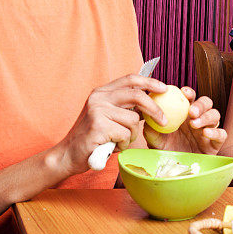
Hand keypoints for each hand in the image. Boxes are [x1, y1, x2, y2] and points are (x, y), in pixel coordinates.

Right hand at [53, 73, 168, 175]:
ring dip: (131, 135)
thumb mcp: (108, 115)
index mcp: (102, 92)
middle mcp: (99, 97)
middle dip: (154, 109)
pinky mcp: (98, 125)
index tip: (164, 88)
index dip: (149, 82)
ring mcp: (97, 110)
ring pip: (133, 120)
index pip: (130, 79)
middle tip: (164, 120)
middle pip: (137, 95)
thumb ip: (125, 107)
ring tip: (118, 140)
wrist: (68, 154)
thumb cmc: (93, 137)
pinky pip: (125, 134)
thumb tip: (152, 102)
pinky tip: (111, 146)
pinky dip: (122, 144)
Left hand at [144, 87, 226, 153]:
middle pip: (206, 103)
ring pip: (216, 115)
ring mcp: (208, 130)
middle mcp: (198, 119)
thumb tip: (147, 116)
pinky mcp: (215, 144)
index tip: (184, 92)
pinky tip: (206, 133)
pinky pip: (222, 134)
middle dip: (200, 104)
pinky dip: (216, 132)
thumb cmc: (166, 152)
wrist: (175, 171)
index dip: (189, 92)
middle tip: (191, 111)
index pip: (190, 98)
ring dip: (206, 116)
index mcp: (185, 114)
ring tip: (194, 124)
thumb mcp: (155, 140)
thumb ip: (151, 129)